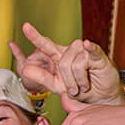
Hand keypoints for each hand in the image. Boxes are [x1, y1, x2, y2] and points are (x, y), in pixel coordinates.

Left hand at [10, 25, 124, 106]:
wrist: (99, 97)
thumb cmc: (79, 89)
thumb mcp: (56, 85)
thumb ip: (41, 77)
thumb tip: (25, 69)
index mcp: (59, 56)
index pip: (45, 45)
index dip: (35, 36)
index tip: (25, 27)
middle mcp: (70, 51)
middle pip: (62, 63)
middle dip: (68, 81)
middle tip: (75, 89)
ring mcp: (84, 50)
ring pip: (75, 64)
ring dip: (79, 80)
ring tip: (84, 84)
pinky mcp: (97, 54)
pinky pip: (89, 51)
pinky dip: (88, 48)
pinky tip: (87, 45)